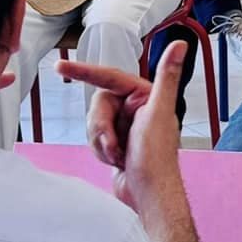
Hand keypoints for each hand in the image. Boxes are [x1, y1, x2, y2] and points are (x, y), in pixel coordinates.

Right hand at [61, 40, 185, 209]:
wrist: (148, 196)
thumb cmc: (157, 159)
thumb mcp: (158, 113)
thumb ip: (167, 77)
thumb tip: (180, 45)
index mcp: (146, 95)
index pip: (110, 77)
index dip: (84, 72)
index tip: (60, 66)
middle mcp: (136, 108)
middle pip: (98, 103)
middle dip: (101, 126)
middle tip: (112, 144)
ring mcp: (125, 126)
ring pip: (93, 122)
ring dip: (101, 142)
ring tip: (117, 155)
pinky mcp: (117, 142)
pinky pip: (94, 138)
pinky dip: (100, 151)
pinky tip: (115, 161)